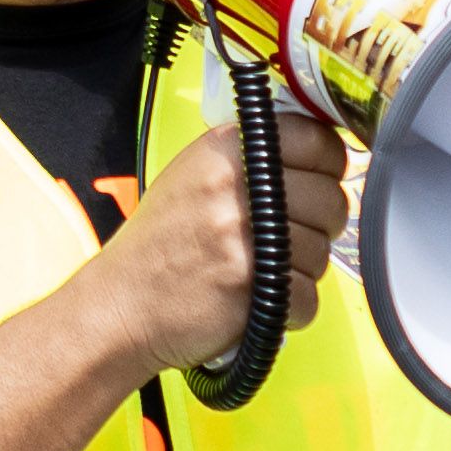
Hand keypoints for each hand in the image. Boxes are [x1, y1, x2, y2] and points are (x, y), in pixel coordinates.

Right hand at [93, 112, 350, 379]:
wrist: (119, 306)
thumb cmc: (160, 247)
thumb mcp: (195, 176)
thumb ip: (253, 158)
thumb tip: (323, 153)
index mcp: (225, 149)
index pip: (318, 141)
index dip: (328, 168)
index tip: (318, 184)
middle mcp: (234, 185)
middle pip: (331, 200)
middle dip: (319, 227)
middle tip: (286, 241)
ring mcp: (242, 235)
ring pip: (323, 253)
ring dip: (301, 272)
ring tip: (259, 273)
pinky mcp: (250, 284)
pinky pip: (309, 297)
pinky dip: (292, 309)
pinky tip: (259, 301)